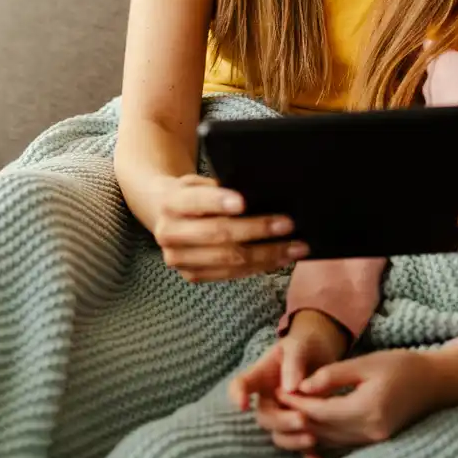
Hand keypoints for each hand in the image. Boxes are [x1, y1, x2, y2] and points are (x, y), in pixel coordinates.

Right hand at [151, 174, 308, 281]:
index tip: (243, 202)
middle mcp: (169, 233)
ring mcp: (179, 259)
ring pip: (229, 259)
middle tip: (287, 224)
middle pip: (218, 234)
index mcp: (169, 203)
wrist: (163, 215)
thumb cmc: (190, 195)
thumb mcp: (197, 181)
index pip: (194, 201)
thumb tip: (259, 194)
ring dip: (267, 254)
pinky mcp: (191, 276)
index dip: (218, 202)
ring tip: (294, 247)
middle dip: (257, 229)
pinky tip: (280, 259)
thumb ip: (218, 187)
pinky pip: (231, 274)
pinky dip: (259, 267)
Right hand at [230, 310, 348, 457]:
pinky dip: (308, 456)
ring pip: (279, 434)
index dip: (236, 395)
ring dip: (292, 440)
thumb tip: (291, 387)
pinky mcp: (300, 427)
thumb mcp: (299, 344)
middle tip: (302, 420)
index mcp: (261, 376)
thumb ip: (294, 361)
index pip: (241, 385)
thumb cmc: (304, 345)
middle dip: (281, 421)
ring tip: (313, 438)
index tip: (242, 404)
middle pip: (264, 416)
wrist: (320, 353)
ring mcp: (282, 414)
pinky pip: (300, 445)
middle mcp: (268, 398)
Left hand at [280, 346, 457, 454]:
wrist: (434, 383)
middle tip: (275, 405)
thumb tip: (301, 386)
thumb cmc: (401, 366)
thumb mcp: (366, 363)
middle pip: (321, 430)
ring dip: (306, 428)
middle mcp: (369, 431)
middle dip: (296, 418)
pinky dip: (322, 433)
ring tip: (286, 412)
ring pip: (329, 439)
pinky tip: (309, 422)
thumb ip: (332, 375)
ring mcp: (372, 440)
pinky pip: (341, 442)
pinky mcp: (374, 441)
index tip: (277, 392)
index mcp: (367, 409)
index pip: (319, 412)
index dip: (296, 404)